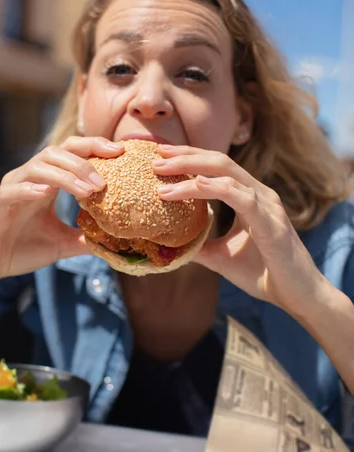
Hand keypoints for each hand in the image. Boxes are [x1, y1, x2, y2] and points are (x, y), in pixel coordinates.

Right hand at [0, 137, 123, 290]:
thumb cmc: (22, 249)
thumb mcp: (62, 244)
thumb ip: (86, 239)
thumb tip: (115, 242)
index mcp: (46, 183)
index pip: (71, 153)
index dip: (94, 147)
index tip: (119, 151)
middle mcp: (29, 179)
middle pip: (56, 152)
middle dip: (83, 162)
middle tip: (105, 182)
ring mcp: (12, 190)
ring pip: (37, 167)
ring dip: (65, 176)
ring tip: (87, 191)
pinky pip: (11, 191)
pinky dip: (28, 189)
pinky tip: (45, 193)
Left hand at [154, 144, 325, 316]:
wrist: (296, 296)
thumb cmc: (264, 274)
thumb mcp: (222, 257)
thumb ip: (200, 245)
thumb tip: (172, 245)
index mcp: (249, 197)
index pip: (215, 168)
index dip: (188, 158)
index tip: (159, 157)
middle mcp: (258, 194)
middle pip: (218, 161)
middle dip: (185, 155)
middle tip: (155, 156)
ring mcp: (266, 205)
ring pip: (227, 173)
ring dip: (192, 169)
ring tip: (163, 172)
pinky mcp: (271, 223)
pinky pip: (242, 198)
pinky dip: (217, 189)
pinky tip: (196, 186)